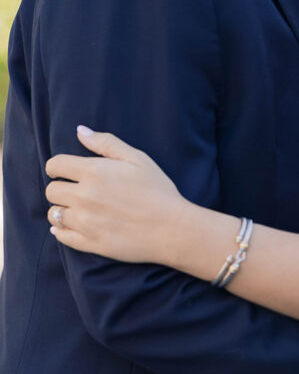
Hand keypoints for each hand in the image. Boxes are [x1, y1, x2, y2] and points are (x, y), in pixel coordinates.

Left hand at [45, 127, 186, 264]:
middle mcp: (84, 197)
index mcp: (94, 172)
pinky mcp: (89, 243)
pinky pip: (61, 236)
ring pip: (54, 214)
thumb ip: (106, 143)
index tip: (65, 171)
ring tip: (78, 208)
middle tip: (76, 189)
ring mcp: (85, 222)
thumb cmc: (157, 190)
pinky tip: (72, 225)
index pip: (55, 165)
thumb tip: (79, 130)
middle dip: (61, 187)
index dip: (57, 166)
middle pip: (51, 190)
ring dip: (62, 209)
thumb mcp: (137, 158)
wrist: (171, 228)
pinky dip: (61, 230)